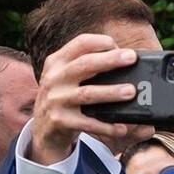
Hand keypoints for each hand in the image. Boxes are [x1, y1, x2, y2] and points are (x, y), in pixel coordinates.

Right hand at [28, 34, 155, 165]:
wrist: (41, 130)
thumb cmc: (62, 98)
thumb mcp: (64, 77)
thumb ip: (85, 67)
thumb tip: (123, 61)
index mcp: (57, 62)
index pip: (80, 43)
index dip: (102, 42)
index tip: (122, 49)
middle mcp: (54, 78)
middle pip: (84, 64)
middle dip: (110, 60)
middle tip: (131, 58)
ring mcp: (56, 100)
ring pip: (87, 93)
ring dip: (111, 92)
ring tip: (131, 92)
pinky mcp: (60, 121)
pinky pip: (87, 123)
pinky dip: (106, 126)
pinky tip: (121, 128)